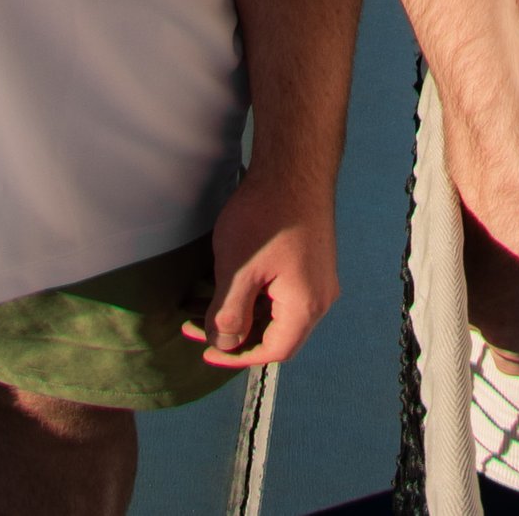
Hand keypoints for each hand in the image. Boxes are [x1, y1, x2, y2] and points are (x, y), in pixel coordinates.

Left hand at [192, 166, 340, 369]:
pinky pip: (283, 292)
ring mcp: (318, 277)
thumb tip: (224, 344)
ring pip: (278, 312)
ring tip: (205, 305)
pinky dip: (256, 295)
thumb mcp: (237, 270)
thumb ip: (229, 315)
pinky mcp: (312, 259)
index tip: (206, 349)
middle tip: (199, 327)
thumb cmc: (265, 216)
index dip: (237, 355)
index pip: (273, 351)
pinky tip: (230, 284)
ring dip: (244, 313)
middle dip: (237, 334)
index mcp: (306, 307)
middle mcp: (319, 298)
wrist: (294, 163)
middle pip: (277, 334)